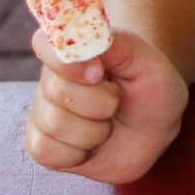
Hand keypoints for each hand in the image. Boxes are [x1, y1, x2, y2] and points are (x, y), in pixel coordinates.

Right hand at [23, 27, 190, 183]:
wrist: (152, 127)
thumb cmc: (149, 89)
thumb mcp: (147, 62)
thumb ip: (117, 44)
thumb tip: (85, 41)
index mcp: (72, 51)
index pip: (45, 43)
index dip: (70, 63)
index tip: (100, 72)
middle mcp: (51, 79)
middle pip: (57, 91)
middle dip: (101, 102)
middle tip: (118, 101)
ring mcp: (43, 112)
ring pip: (55, 124)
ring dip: (95, 130)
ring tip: (109, 122)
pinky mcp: (42, 145)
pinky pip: (46, 152)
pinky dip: (77, 154)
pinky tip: (92, 145)